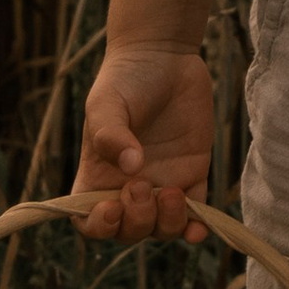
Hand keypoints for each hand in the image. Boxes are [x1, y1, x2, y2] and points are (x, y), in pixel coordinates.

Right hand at [73, 42, 216, 242]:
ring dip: (167, 223)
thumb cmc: (125, 79)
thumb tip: (130, 167)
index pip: (90, 220)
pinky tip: (199, 225)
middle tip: (141, 186)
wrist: (165, 56)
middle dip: (136, 220)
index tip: (111, 208)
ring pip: (162, 228)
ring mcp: (161, 184)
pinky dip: (197, 228)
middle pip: (129, 231)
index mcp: (98, 176)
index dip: (99, 226)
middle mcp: (128, 187)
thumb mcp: (106, 102)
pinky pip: (195, 214)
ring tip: (172, 193)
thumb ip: (111, 134)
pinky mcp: (192, 175)